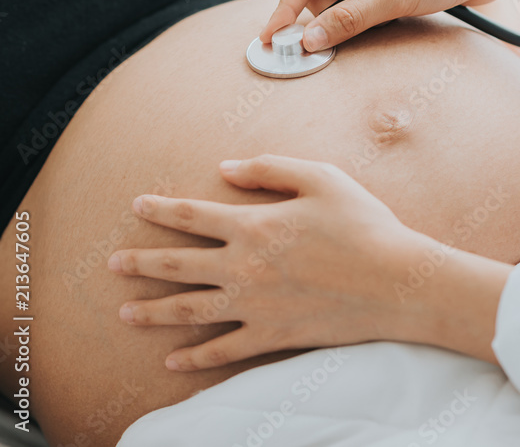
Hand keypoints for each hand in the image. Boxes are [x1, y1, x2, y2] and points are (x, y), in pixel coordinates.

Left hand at [109, 155, 440, 370]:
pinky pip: (223, 350)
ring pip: (189, 310)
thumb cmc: (364, 225)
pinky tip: (174, 360)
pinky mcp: (272, 335)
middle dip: (141, 262)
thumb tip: (224, 169)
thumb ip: (270, 169)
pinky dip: (195, 357)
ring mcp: (254, 305)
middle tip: (113, 264)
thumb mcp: (322, 178)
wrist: (397, 282)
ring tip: (125, 312)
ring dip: (153, 311)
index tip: (137, 205)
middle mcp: (244, 267)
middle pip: (177, 265)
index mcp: (254, 226)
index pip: (193, 216)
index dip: (161, 209)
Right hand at [262, 0, 505, 50]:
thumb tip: (307, 42)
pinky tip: (392, 15)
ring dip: (354, 17)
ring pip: (340, 0)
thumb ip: (347, 21)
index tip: (270, 39)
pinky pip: (360, 1)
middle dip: (332, 15)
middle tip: (356, 29)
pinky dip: (368, 15)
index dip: (285, 10)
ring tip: (389, 14)